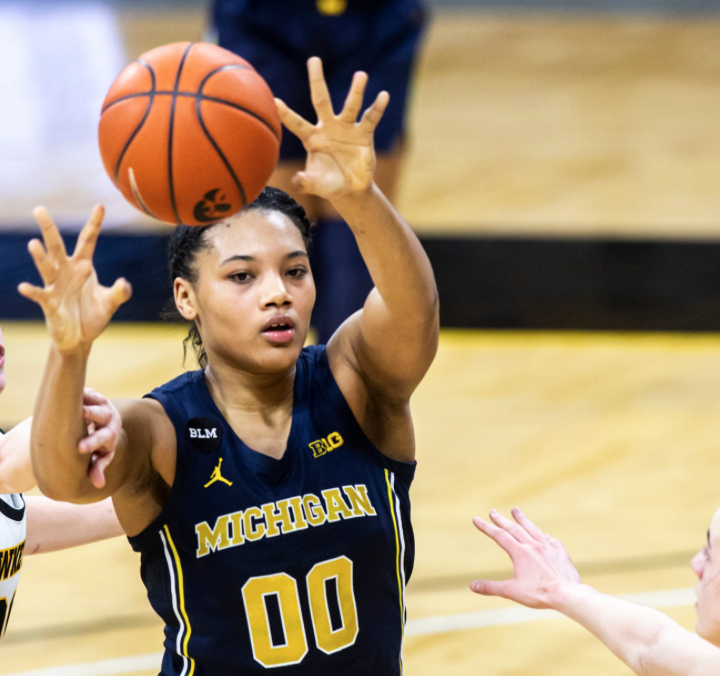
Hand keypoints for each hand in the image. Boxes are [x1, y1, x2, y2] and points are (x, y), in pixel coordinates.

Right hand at [18, 205, 131, 351]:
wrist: (80, 338)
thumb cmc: (93, 315)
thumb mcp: (110, 303)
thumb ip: (120, 293)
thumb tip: (124, 283)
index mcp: (83, 266)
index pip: (88, 241)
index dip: (94, 224)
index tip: (100, 206)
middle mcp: (67, 272)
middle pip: (57, 247)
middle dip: (49, 228)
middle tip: (39, 209)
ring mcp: (56, 286)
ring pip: (47, 267)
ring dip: (40, 257)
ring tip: (34, 243)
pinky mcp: (49, 303)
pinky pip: (40, 295)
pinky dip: (32, 291)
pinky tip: (24, 287)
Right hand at [77, 387, 120, 488]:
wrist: (102, 423)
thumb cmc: (98, 445)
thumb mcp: (99, 456)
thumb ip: (97, 468)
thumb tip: (99, 485)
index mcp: (111, 435)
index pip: (104, 440)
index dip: (93, 443)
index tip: (80, 448)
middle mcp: (110, 419)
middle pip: (103, 419)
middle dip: (92, 416)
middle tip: (80, 421)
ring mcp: (103, 405)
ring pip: (97, 403)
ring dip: (89, 404)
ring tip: (78, 407)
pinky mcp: (95, 395)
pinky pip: (89, 393)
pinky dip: (81, 394)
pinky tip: (68, 396)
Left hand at [275, 57, 388, 200]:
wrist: (350, 189)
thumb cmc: (328, 184)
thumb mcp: (316, 185)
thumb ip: (306, 183)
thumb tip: (297, 179)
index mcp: (312, 138)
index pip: (297, 124)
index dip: (286, 115)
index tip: (274, 102)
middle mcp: (328, 127)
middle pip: (321, 100)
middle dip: (317, 80)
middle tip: (314, 60)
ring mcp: (347, 128)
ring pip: (350, 106)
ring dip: (356, 91)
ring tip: (361, 75)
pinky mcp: (364, 134)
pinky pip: (371, 119)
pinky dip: (377, 108)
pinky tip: (383, 96)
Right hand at [470, 507, 581, 608]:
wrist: (568, 594)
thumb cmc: (539, 594)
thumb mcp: (511, 591)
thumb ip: (491, 587)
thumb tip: (472, 586)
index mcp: (519, 552)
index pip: (499, 536)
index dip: (486, 527)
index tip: (476, 519)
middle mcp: (533, 545)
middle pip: (514, 528)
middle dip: (501, 520)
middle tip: (493, 511)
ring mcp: (548, 547)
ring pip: (532, 529)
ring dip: (522, 519)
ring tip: (516, 510)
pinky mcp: (561, 553)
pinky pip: (551, 541)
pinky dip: (545, 536)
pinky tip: (545, 534)